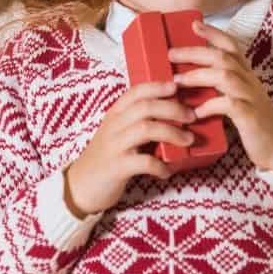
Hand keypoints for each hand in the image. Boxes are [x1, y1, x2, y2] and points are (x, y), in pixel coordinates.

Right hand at [63, 79, 196, 216]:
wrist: (80, 186)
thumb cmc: (107, 157)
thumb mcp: (118, 133)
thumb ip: (139, 122)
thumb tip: (175, 114)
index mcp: (115, 114)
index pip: (136, 92)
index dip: (157, 87)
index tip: (176, 86)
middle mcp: (113, 126)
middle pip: (145, 107)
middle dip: (172, 108)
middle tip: (192, 116)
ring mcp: (114, 146)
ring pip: (146, 129)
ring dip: (172, 132)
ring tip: (188, 140)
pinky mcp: (116, 167)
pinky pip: (143, 162)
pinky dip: (160, 165)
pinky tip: (167, 171)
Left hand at [168, 20, 272, 172]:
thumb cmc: (253, 122)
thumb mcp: (238, 99)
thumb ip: (219, 88)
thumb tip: (187, 82)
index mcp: (245, 74)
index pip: (231, 45)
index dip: (213, 33)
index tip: (194, 24)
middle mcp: (249, 80)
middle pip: (222, 57)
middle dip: (195, 52)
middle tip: (171, 54)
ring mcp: (251, 97)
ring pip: (225, 76)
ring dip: (198, 76)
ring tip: (178, 81)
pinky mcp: (250, 116)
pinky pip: (229, 105)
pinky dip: (210, 106)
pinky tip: (196, 113)